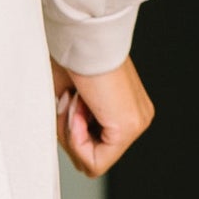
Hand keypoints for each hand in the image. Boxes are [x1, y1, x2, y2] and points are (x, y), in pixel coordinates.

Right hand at [51, 56, 152, 178]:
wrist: (81, 36)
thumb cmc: (70, 55)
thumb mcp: (67, 96)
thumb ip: (69, 121)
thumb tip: (62, 140)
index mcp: (126, 109)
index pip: (94, 145)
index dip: (70, 130)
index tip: (68, 99)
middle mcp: (137, 118)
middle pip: (93, 156)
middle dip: (70, 134)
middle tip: (68, 100)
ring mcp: (136, 123)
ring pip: (92, 162)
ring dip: (71, 133)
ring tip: (73, 99)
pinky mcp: (129, 127)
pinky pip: (96, 162)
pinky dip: (76, 140)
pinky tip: (77, 108)